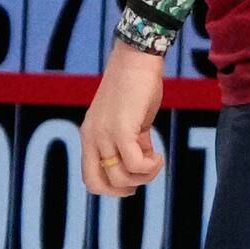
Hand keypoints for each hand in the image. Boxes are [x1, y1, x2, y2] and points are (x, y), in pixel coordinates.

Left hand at [81, 44, 166, 197]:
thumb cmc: (137, 86)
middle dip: (126, 189)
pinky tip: (159, 154)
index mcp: (91, 136)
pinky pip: (135, 164)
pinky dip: (151, 167)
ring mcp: (104, 135)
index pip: (90, 179)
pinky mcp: (121, 130)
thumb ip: (132, 141)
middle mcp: (92, 139)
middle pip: (99, 185)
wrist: (136, 59)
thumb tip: (142, 162)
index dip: (113, 188)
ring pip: (119, 178)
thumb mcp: (130, 119)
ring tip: (156, 161)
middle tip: (146, 173)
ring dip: (143, 177)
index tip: (135, 178)